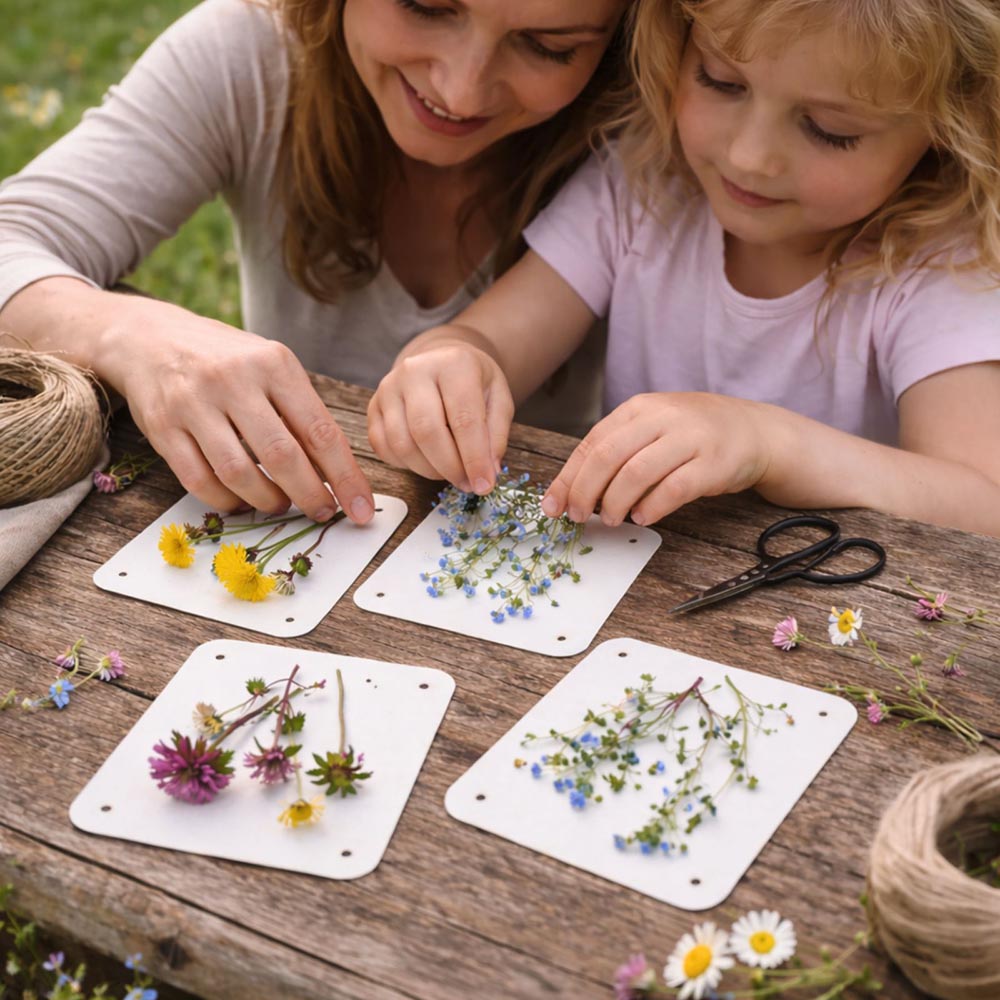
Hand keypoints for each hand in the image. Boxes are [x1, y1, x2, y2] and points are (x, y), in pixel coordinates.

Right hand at [99, 299, 373, 522]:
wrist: (150, 338)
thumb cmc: (227, 360)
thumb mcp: (272, 368)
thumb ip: (302, 414)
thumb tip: (337, 475)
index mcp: (273, 364)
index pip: (320, 431)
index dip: (345, 477)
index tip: (361, 509)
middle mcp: (233, 380)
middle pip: (282, 456)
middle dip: (309, 495)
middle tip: (322, 512)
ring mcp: (193, 403)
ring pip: (239, 473)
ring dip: (267, 500)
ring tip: (280, 504)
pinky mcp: (162, 427)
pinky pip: (199, 481)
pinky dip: (226, 500)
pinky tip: (241, 501)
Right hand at [367, 339, 513, 492]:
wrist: (441, 362)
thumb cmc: (472, 382)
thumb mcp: (499, 400)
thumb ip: (495, 436)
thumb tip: (487, 472)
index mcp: (454, 364)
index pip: (464, 419)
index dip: (474, 458)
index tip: (483, 485)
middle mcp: (415, 371)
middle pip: (427, 432)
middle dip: (449, 467)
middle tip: (466, 484)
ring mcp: (388, 388)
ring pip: (402, 444)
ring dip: (428, 470)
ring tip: (449, 472)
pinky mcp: (373, 407)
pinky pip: (384, 448)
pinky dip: (406, 465)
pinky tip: (426, 462)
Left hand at [541, 393, 772, 524]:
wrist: (755, 430)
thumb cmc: (694, 435)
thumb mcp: (653, 429)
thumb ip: (619, 451)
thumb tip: (574, 491)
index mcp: (640, 408)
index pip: (592, 443)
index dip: (568, 478)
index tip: (553, 506)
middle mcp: (662, 418)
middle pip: (608, 456)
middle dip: (585, 492)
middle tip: (578, 517)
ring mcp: (690, 438)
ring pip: (637, 472)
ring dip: (616, 503)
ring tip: (611, 520)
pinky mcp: (713, 463)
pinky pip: (674, 488)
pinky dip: (652, 507)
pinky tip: (642, 518)